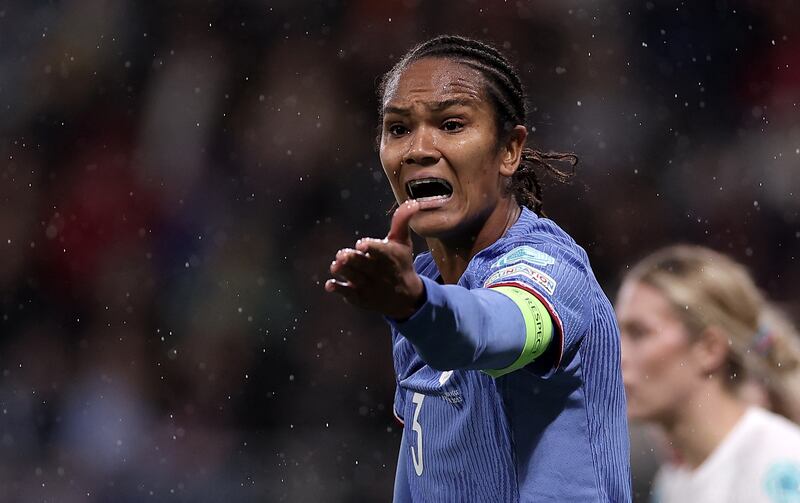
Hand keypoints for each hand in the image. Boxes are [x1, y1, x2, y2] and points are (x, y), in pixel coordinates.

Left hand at [325, 200, 424, 319]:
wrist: (405, 297)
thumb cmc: (401, 263)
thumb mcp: (403, 242)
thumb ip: (402, 221)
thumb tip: (414, 203)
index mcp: (389, 257)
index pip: (379, 251)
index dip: (370, 247)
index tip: (361, 244)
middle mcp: (378, 272)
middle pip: (362, 264)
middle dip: (352, 259)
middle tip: (342, 254)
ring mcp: (368, 285)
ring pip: (353, 277)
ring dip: (344, 271)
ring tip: (335, 266)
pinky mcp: (359, 297)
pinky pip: (347, 293)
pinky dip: (338, 288)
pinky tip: (330, 285)